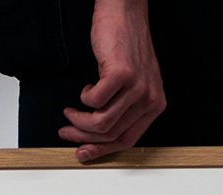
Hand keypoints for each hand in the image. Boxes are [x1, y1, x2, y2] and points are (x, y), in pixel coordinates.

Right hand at [58, 0, 165, 162]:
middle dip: (84, 138)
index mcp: (155, 106)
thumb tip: (98, 136)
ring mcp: (137, 87)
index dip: (102, 151)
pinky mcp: (122, 74)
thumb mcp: (133, 84)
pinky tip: (85, 90)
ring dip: (80, 121)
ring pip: (102, 122)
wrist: (125, 11)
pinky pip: (95, 101)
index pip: (127, 141)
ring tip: (70, 113)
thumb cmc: (126, 45)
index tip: (83, 153)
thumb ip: (124, 110)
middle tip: (67, 133)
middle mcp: (150, 99)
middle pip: (112, 134)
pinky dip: (84, 98)